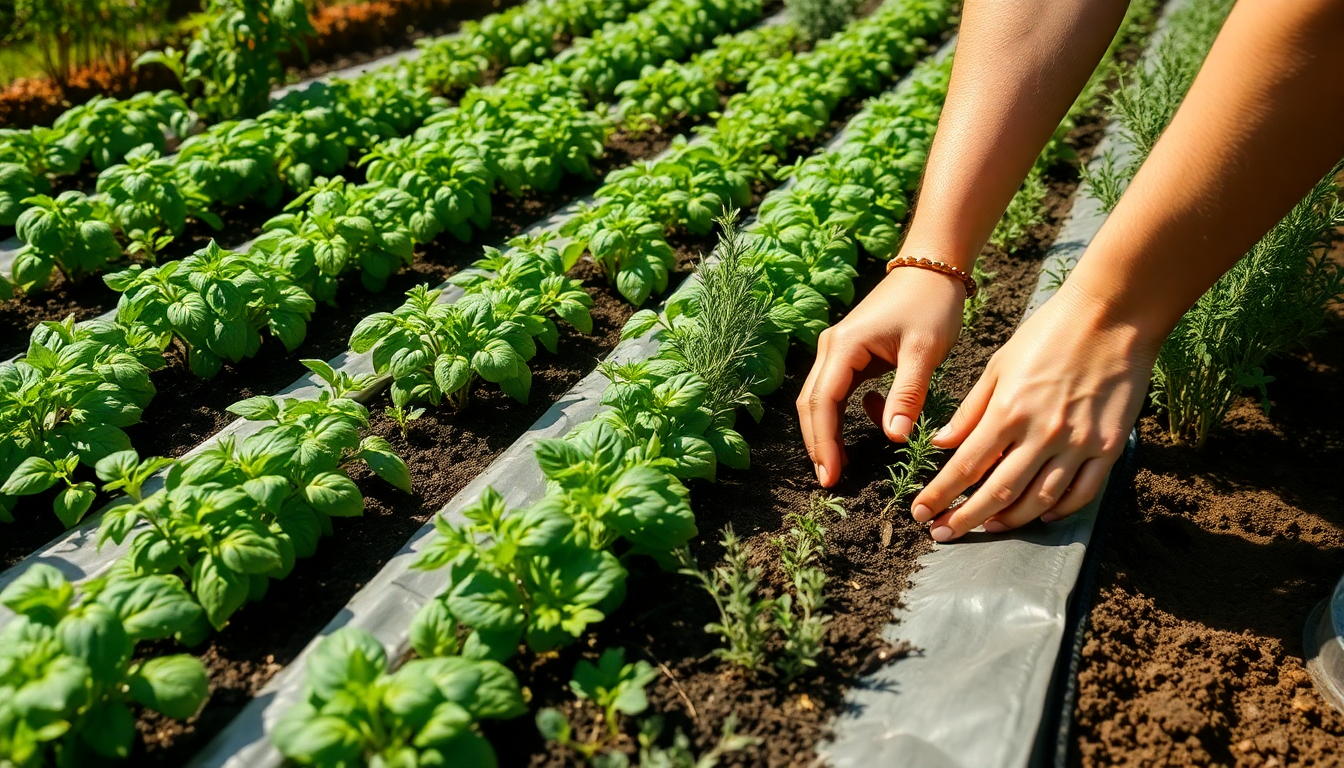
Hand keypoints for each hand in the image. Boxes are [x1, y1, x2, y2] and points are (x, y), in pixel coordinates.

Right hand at [797, 265, 964, 486]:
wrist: (933, 268)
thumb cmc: (930, 304)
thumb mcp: (924, 351)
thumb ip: (907, 395)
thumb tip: (893, 438)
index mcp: (844, 347)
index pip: (823, 403)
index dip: (823, 442)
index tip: (830, 475)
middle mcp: (832, 348)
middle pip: (813, 404)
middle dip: (818, 443)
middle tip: (829, 480)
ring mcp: (839, 350)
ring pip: (823, 399)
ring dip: (829, 432)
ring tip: (839, 465)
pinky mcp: (852, 353)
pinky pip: (840, 391)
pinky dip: (849, 413)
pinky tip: (877, 419)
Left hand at [911, 282, 1158, 540]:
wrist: (1113, 315)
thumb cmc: (1049, 333)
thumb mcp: (998, 365)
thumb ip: (970, 410)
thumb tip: (941, 442)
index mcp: (1008, 411)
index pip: (965, 466)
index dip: (940, 495)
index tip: (921, 514)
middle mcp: (1042, 433)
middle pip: (998, 493)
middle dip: (965, 519)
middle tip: (943, 534)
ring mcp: (1078, 443)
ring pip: (1039, 501)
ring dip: (1009, 521)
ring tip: (986, 528)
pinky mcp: (1109, 447)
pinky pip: (1082, 493)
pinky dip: (1060, 511)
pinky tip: (1041, 516)